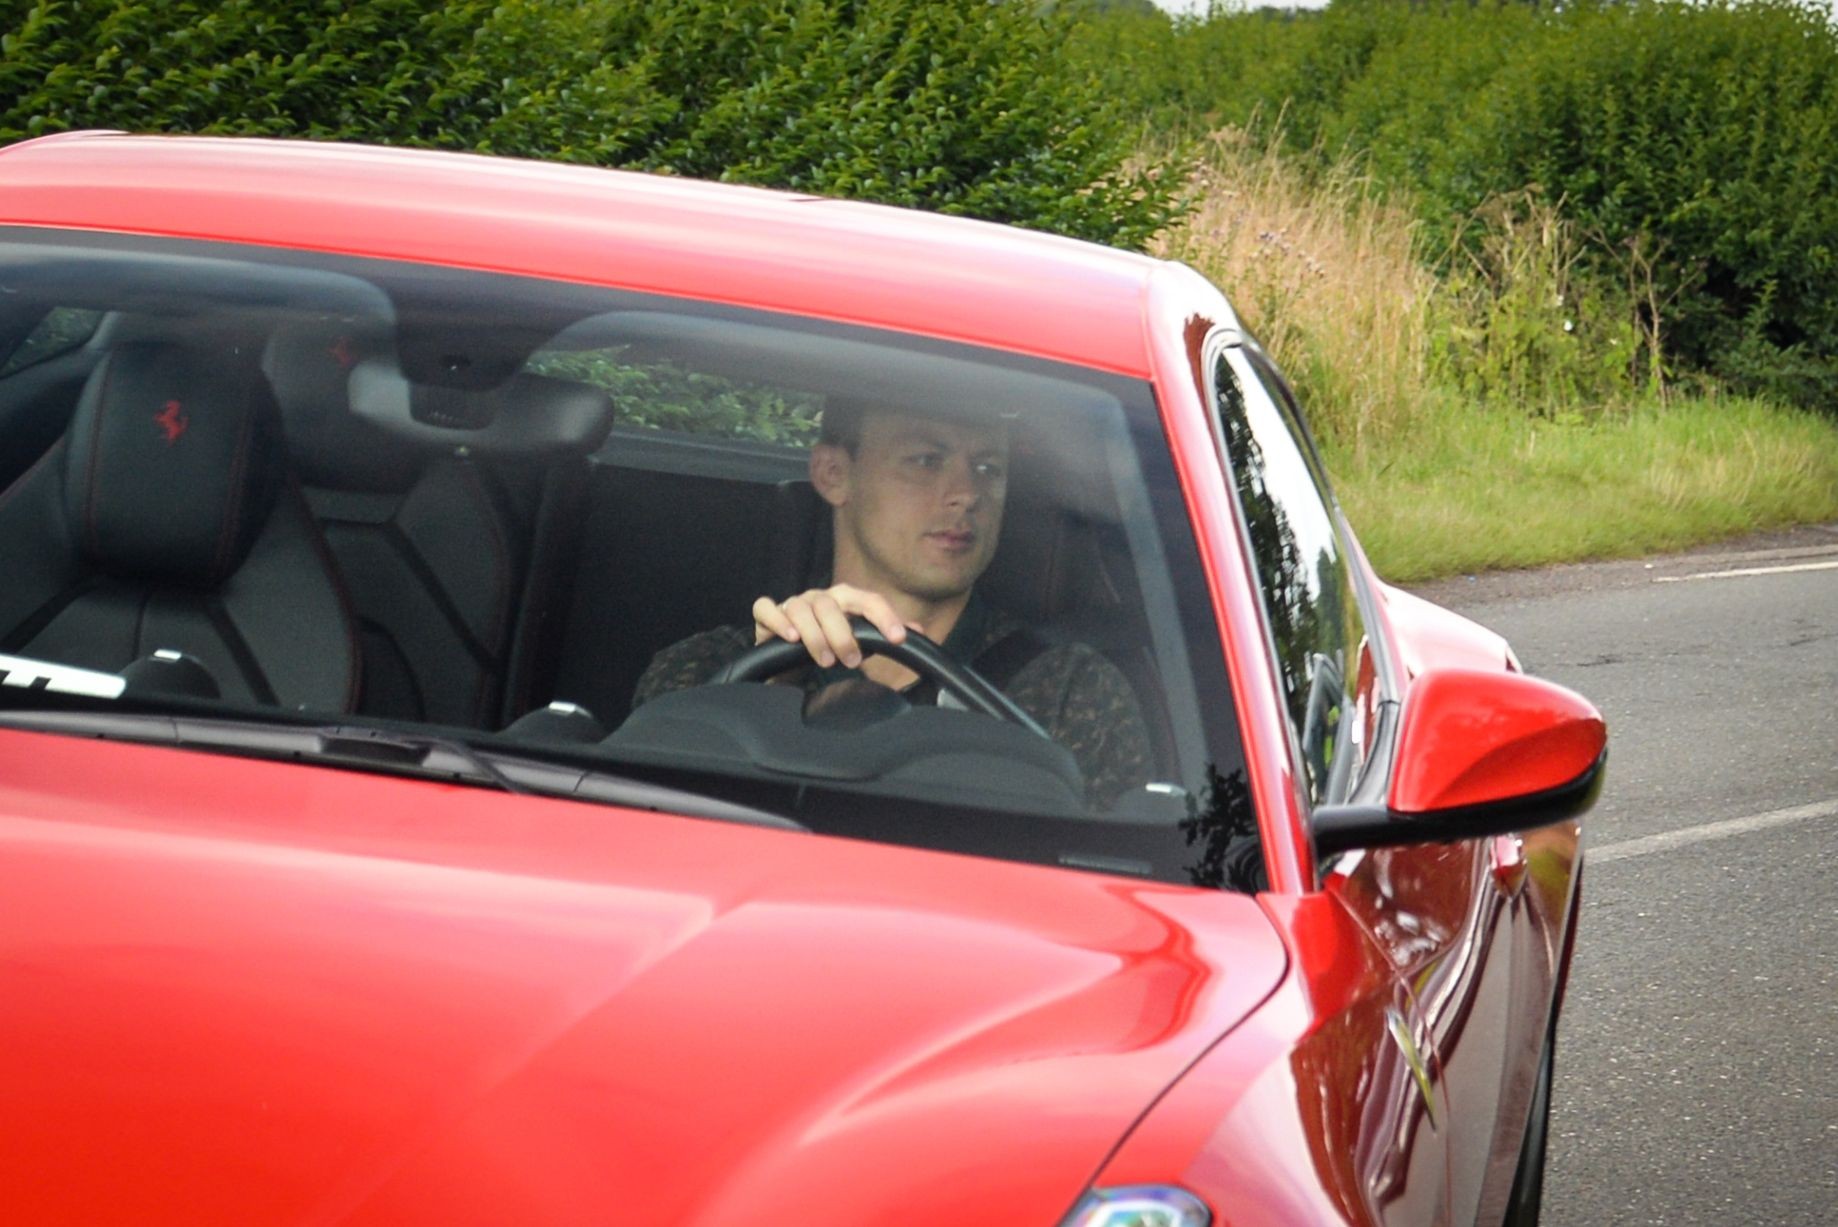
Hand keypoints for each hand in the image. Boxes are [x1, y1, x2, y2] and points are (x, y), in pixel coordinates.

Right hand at [752, 583, 910, 669]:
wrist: (791, 658)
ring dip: (815, 636)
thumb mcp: (860, 641)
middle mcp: (819, 598)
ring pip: (801, 609)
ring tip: (826, 661)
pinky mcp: (767, 614)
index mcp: (845, 600)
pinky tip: (792, 638)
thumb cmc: (829, 644)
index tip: (897, 639)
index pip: (868, 600)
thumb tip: (918, 633)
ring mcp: (792, 603)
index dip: (884, 616)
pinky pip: (767, 609)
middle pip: (831, 605)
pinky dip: (779, 622)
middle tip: (853, 662)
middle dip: (843, 634)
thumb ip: (884, 635)